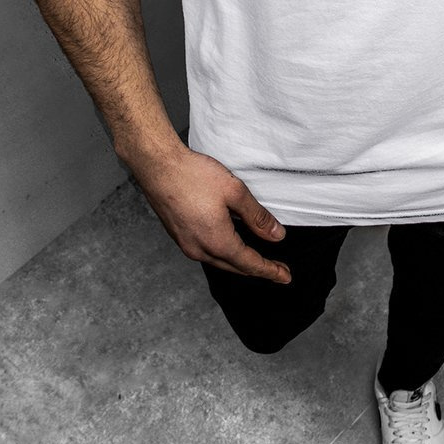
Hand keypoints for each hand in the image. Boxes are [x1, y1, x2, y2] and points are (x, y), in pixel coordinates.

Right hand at [128, 144, 291, 283]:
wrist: (158, 166)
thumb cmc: (193, 175)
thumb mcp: (235, 192)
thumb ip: (258, 217)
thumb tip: (277, 236)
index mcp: (217, 242)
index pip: (250, 264)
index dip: (270, 271)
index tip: (285, 277)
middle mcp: (199, 250)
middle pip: (235, 267)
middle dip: (258, 269)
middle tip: (277, 270)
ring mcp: (186, 245)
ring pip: (220, 261)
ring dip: (240, 262)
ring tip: (257, 259)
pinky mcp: (179, 236)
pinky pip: (206, 253)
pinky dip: (224, 253)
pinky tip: (231, 244)